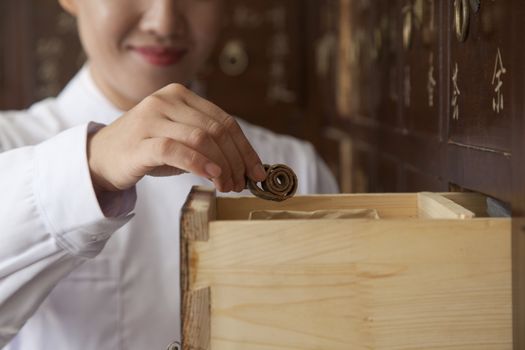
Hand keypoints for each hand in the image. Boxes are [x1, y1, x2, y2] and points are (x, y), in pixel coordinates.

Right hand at [87, 83, 266, 192]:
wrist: (100, 157)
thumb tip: (244, 166)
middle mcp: (167, 101)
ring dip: (222, 166)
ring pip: (202, 139)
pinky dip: (200, 164)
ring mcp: (151, 118)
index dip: (245, 148)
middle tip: (242, 183)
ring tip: (228, 185)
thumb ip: (207, 142)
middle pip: (217, 130)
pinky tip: (213, 177)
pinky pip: (177, 150)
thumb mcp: (180, 138)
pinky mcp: (140, 141)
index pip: (224, 121)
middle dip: (236, 160)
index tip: (256, 171)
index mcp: (181, 96)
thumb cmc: (146, 149)